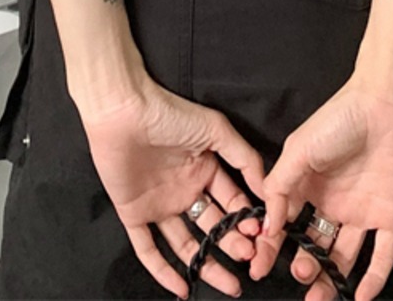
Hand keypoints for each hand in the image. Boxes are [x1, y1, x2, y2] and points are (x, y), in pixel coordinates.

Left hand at [82, 78, 268, 298]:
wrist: (123, 110)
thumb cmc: (169, 113)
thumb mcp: (216, 130)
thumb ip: (244, 158)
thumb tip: (269, 188)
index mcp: (204, 170)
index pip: (232, 204)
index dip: (246, 222)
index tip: (262, 238)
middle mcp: (185, 190)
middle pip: (213, 228)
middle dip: (233, 247)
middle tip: (250, 262)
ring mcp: (160, 204)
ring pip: (187, 245)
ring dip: (208, 265)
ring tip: (229, 285)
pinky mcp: (134, 213)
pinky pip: (148, 249)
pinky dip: (163, 271)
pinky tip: (182, 288)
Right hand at [250, 74, 392, 300]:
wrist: (385, 107)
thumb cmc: (338, 119)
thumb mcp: (298, 150)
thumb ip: (280, 186)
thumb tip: (268, 225)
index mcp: (307, 186)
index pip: (286, 225)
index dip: (272, 247)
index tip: (258, 265)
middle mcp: (332, 203)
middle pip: (315, 246)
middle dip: (304, 268)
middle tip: (298, 277)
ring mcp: (361, 212)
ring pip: (343, 258)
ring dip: (331, 280)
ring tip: (318, 297)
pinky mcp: (389, 218)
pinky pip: (381, 256)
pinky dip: (372, 281)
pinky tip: (360, 298)